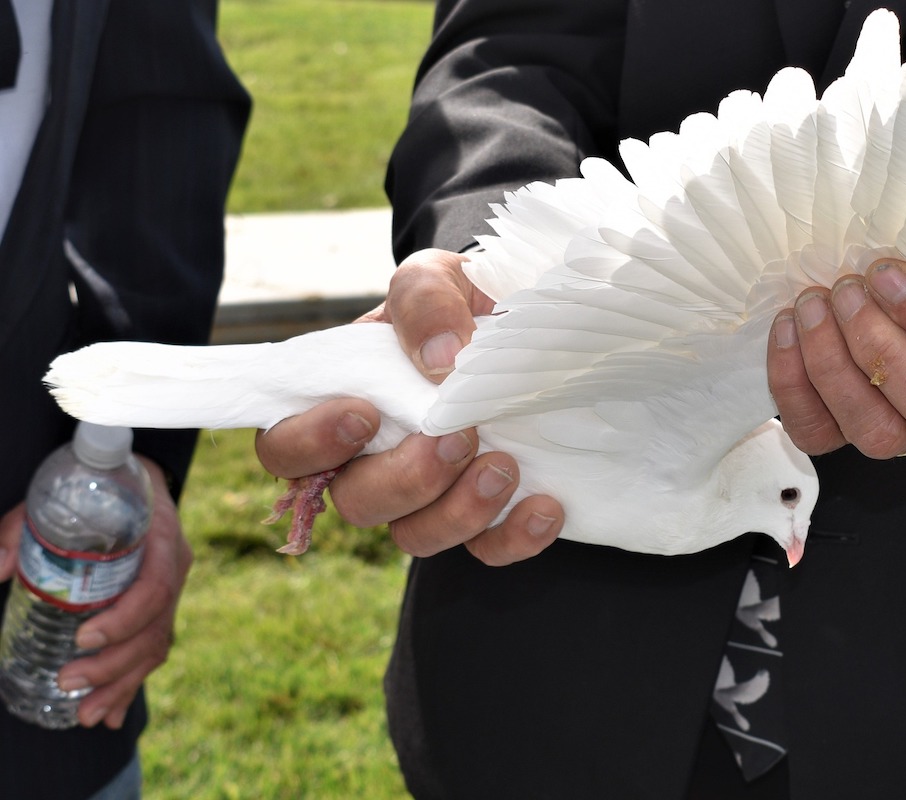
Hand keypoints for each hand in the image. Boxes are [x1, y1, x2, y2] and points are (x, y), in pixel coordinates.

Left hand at [0, 460, 193, 728]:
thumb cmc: (98, 491)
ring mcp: (171, 592)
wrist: (138, 483)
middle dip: (114, 665)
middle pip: (157, 629)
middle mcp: (173, 569)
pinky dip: (130, 685)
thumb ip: (22, 528)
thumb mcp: (60, 499)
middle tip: (68, 681)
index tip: (84, 636)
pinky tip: (109, 713)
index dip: (125, 619)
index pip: (157, 587)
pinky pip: (153, 652)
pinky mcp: (159, 609)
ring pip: (157, 647)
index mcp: (161, 540)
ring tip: (85, 715)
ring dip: (121, 685)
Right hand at [255, 248, 563, 565]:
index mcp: (344, 402)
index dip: (311, 445)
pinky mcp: (483, 516)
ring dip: (457, 512)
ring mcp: (429, 494)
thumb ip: (424, 300)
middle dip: (405, 479)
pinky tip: (545, 506)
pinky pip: (486, 551)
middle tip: (458, 437)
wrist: (530, 323)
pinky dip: (514, 538)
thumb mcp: (439, 277)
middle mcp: (375, 459)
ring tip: (504, 466)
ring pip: (415, 537)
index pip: (286, 448)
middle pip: (355, 503)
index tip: (365, 415)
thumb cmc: (462, 301)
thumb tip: (438, 358)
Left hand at [767, 193, 905, 457]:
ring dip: (831, 369)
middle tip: (843, 289)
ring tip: (811, 306)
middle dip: (878, 346)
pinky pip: (819, 433)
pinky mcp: (852, 422)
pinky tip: (786, 332)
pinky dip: (793, 388)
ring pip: (878, 433)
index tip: (885, 270)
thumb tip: (878, 191)